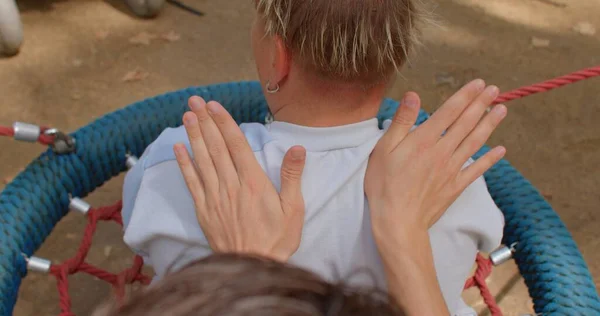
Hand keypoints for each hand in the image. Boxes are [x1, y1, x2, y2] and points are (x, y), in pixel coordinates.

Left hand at [173, 96, 306, 261]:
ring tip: (187, 116)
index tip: (214, 105)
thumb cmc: (276, 239)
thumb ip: (292, 176)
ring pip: (202, 160)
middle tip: (194, 100)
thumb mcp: (293, 209)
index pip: (236, 144)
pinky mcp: (204, 210)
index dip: (224, 122)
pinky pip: (192, 183)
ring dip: (194, 136)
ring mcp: (215, 197)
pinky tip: (179, 148)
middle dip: (205, 121)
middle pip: (215, 147)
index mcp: (254, 182)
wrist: (252, 268)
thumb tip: (297, 148)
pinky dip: (184, 164)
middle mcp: (231, 185)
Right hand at [365, 79, 505, 315]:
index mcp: (424, 140)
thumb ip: (401, 122)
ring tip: (502, 109)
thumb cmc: (385, 185)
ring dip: (490, 124)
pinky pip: (477, 170)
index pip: (449, 112)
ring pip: (475, 142)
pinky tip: (500, 150)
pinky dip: (489, 159)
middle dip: (481, 104)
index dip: (465, 96)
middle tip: (495, 89)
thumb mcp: (384, 150)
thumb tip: (413, 95)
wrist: (398, 221)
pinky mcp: (455, 186)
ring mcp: (451, 169)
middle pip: (466, 123)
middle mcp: (442, 151)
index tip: (479, 84)